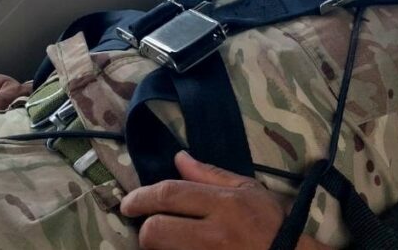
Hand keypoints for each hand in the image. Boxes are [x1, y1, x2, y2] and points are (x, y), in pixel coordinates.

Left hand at [120, 151, 329, 249]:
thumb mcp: (247, 190)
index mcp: (223, 204)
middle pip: (155, 231)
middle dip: (146, 228)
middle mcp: (213, 233)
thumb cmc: (270, 223)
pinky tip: (178, 248)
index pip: (169, 195)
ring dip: (158, 246)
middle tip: (148, 225)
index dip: (141, 197)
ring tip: (167, 239)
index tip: (128, 203)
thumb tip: (179, 158)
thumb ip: (210, 174)